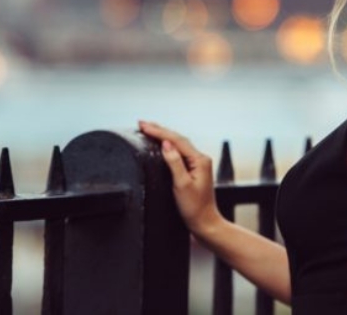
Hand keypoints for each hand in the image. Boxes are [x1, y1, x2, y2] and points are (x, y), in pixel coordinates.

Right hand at [138, 120, 222, 236]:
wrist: (205, 223)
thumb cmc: (194, 208)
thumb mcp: (181, 185)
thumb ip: (174, 163)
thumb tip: (166, 144)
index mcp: (200, 160)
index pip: (177, 140)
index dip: (159, 131)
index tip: (143, 125)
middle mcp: (201, 159)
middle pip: (178, 139)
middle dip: (160, 130)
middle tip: (142, 123)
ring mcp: (199, 164)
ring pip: (179, 144)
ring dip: (164, 135)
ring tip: (149, 128)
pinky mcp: (195, 170)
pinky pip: (180, 152)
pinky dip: (169, 145)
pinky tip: (162, 144)